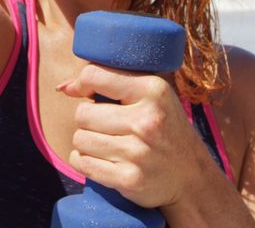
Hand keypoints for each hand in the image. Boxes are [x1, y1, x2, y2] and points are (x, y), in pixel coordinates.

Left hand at [57, 63, 216, 208]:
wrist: (192, 177)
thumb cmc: (165, 129)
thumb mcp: (152, 96)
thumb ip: (112, 82)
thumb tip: (63, 87)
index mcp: (153, 90)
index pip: (95, 76)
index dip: (81, 84)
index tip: (83, 94)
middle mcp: (146, 120)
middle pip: (82, 114)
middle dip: (88, 121)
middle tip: (106, 126)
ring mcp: (137, 152)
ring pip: (79, 140)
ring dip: (86, 143)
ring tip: (107, 144)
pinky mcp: (128, 179)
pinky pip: (82, 164)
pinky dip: (85, 162)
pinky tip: (102, 160)